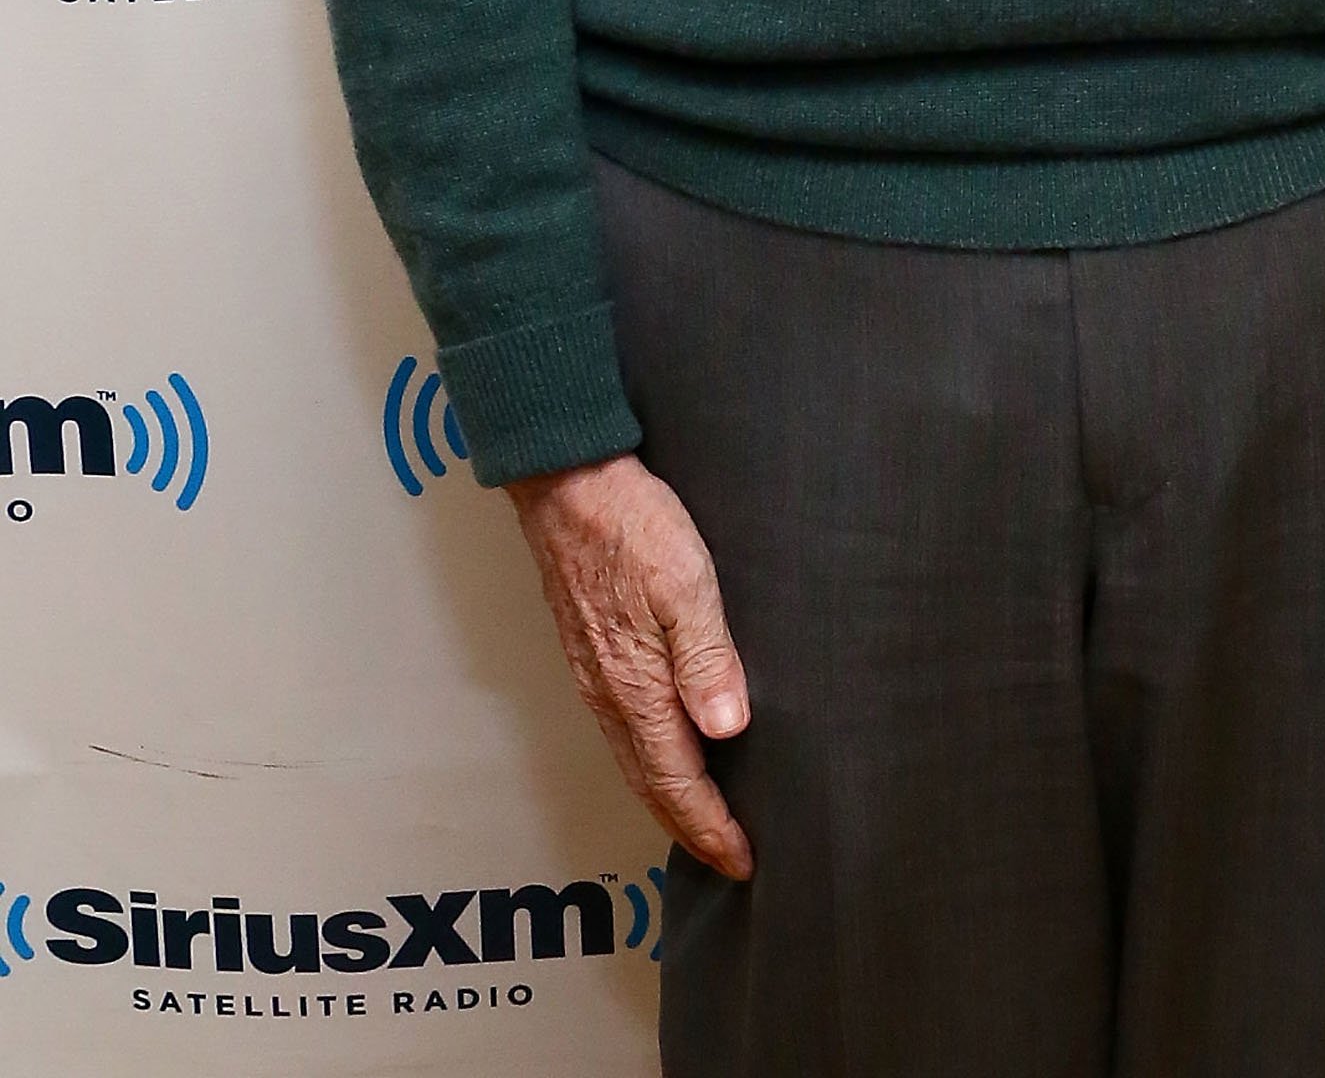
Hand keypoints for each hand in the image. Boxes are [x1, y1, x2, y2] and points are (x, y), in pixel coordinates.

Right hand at [506, 452, 753, 878]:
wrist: (566, 481)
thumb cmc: (631, 524)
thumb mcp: (685, 581)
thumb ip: (706, 657)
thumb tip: (727, 732)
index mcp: (636, 685)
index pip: (678, 779)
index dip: (710, 825)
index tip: (741, 859)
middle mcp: (609, 693)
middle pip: (651, 783)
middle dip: (689, 826)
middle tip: (727, 857)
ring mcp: (593, 674)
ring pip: (633, 759)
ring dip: (668, 797)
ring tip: (701, 819)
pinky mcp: (589, 651)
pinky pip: (621, 730)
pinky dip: (648, 761)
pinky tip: (666, 750)